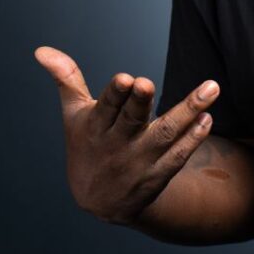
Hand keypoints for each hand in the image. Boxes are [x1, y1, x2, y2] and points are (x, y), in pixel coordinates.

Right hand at [35, 45, 218, 225]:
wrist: (100, 202)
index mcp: (94, 128)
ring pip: (166, 135)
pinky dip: (194, 137)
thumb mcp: (74, 116)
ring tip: (211, 88)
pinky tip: (207, 116)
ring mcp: (139, 161)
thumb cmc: (88, 146)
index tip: (125, 79)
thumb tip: (43, 50)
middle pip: (132, 121)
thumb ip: (68, 81)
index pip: (106, 109)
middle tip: (148, 83)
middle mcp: (117, 144)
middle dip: (140, 102)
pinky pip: (179, 155)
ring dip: (189, 111)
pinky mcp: (159, 175)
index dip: (114, 96)